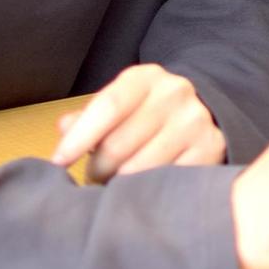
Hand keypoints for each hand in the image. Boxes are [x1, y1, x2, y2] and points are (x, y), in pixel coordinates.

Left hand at [50, 63, 225, 181]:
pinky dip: (146, 191)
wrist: (204, 113)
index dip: (79, 138)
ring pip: (139, 169)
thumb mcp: (120, 104)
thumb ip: (89, 116)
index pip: (107, 106)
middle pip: (118, 145)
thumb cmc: (147, 113)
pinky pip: (164, 181)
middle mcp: (174, 93)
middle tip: (95, 175)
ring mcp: (194, 122)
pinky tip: (143, 188)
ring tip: (117, 181)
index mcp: (145, 77)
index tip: (58, 162)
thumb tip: (64, 128)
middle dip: (97, 168)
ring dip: (119, 184)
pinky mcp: (210, 149)